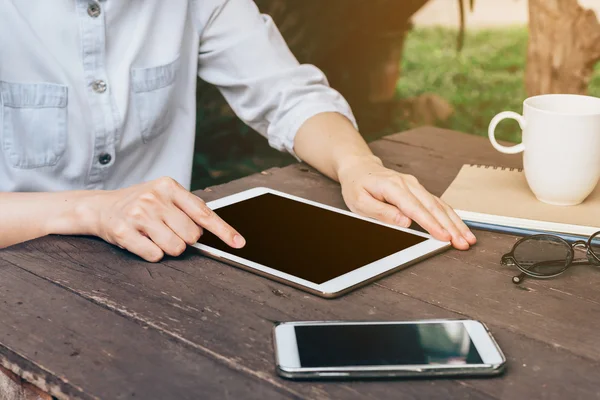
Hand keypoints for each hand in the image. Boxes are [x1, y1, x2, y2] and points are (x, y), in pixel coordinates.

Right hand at [86, 177, 244, 261]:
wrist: (101, 207)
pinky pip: (155, 255)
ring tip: (154, 235)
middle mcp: (154, 198)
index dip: (223, 230)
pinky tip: (143, 241)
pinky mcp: (123, 232)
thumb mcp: (165, 196)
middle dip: (184, 238)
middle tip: (168, 230)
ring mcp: (138, 214)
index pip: (204, 212)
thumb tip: (213, 231)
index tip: (238, 243)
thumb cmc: (140, 204)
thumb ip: (189, 209)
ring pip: (176, 248)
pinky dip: (153, 254)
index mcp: (169, 186)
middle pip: (192, 235)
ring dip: (169, 248)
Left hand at [337, 156, 475, 249]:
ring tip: (467, 238)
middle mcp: (408, 184)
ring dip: (455, 223)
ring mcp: (416, 186)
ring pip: (440, 205)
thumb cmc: (358, 186)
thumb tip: (405, 222)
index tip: (443, 237)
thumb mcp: (360, 202)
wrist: (360, 168)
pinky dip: (451, 216)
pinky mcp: (420, 191)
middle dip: (451, 226)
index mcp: (392, 186)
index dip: (431, 224)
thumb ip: (382, 212)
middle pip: (434, 207)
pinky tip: (460, 227)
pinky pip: (438, 204)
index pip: (415, 208)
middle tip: (462, 243)